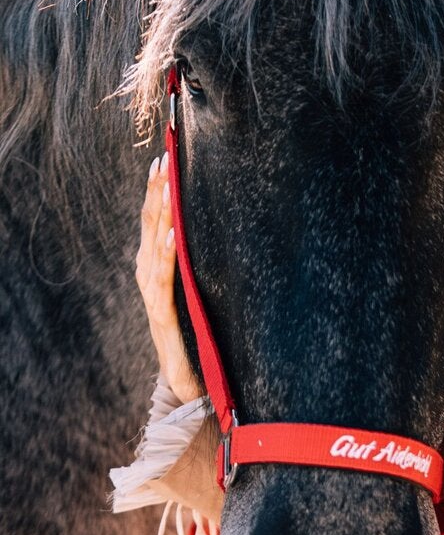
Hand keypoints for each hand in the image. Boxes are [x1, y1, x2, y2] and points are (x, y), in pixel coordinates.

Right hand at [135, 154, 201, 403]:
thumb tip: (205, 230)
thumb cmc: (192, 331)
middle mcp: (147, 274)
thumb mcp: (193, 289)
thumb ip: (192, 263)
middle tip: (164, 158)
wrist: (185, 377)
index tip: (164, 157)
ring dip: (160, 213)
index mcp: (153, 265)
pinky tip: (174, 234)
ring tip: (168, 184)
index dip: (157, 189)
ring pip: (153, 244)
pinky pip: (164, 278)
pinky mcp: (161, 314)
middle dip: (156, 190)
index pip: (153, 219)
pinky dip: (167, 254)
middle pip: (150, 224)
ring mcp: (151, 294)